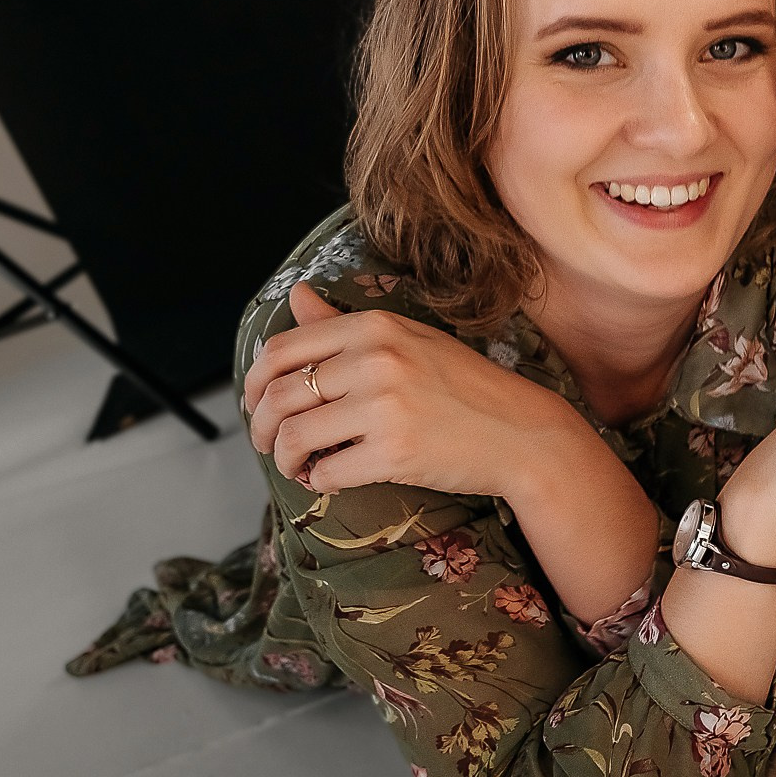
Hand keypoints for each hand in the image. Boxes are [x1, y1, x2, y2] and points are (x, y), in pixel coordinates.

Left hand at [241, 282, 580, 497]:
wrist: (522, 432)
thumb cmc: (465, 388)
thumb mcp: (408, 340)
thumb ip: (344, 324)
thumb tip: (296, 295)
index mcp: (376, 327)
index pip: (283, 349)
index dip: (253, 382)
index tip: (256, 404)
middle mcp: (377, 360)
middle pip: (279, 395)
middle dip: (261, 427)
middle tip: (269, 444)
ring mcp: (385, 407)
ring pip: (295, 436)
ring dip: (285, 458)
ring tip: (298, 465)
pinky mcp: (396, 452)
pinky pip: (328, 472)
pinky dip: (318, 481)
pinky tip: (330, 479)